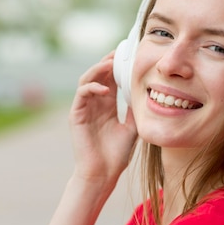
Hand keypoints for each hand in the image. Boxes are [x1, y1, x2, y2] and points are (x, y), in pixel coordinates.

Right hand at [69, 52, 137, 185]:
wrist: (103, 173)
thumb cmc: (117, 155)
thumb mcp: (132, 128)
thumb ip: (134, 110)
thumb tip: (147, 93)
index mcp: (107, 106)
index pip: (111, 80)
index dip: (118, 67)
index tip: (130, 55)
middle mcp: (95, 104)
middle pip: (98, 75)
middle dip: (108, 62)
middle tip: (120, 52)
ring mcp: (84, 109)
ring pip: (87, 79)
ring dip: (98, 69)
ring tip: (111, 63)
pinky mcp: (76, 115)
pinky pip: (82, 94)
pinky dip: (92, 87)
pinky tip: (106, 89)